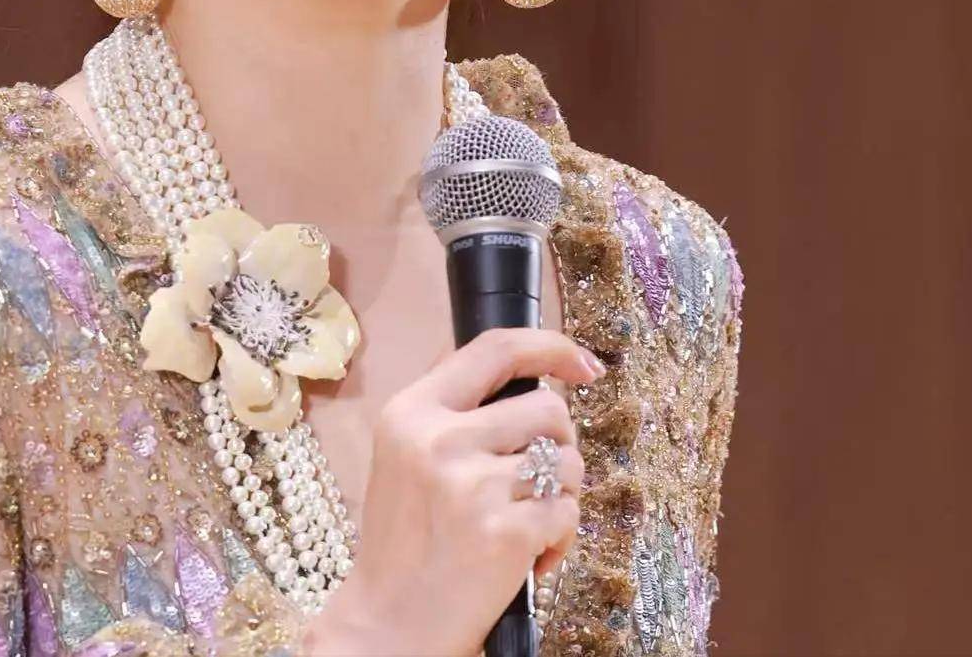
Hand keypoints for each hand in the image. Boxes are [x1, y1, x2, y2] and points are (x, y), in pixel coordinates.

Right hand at [304, 329, 599, 656]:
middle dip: (558, 445)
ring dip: (561, 495)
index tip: (583, 364)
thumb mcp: (405, 455)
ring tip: (524, 523)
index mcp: (411, 412)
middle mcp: (439, 440)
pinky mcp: (505, 533)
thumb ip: (456, 413)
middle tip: (531, 483)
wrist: (388, 624)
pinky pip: (568, 514)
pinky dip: (558, 539)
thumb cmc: (405, 541)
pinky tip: (525, 558)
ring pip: (569, 462)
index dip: (550, 348)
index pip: (495, 350)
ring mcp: (473, 486)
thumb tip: (541, 378)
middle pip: (547, 409)